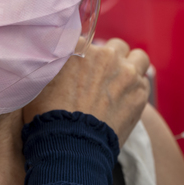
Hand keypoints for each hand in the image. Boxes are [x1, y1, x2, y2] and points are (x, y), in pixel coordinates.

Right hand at [23, 38, 150, 144]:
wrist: (70, 145)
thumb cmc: (48, 116)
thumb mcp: (39, 83)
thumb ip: (51, 65)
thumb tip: (53, 59)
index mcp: (78, 47)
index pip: (86, 39)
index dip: (85, 55)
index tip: (82, 68)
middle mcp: (105, 54)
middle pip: (115, 47)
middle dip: (111, 59)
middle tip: (102, 78)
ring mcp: (126, 71)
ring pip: (138, 57)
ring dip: (131, 67)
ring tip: (122, 84)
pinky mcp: (140, 92)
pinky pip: (144, 82)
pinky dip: (137, 88)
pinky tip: (126, 101)